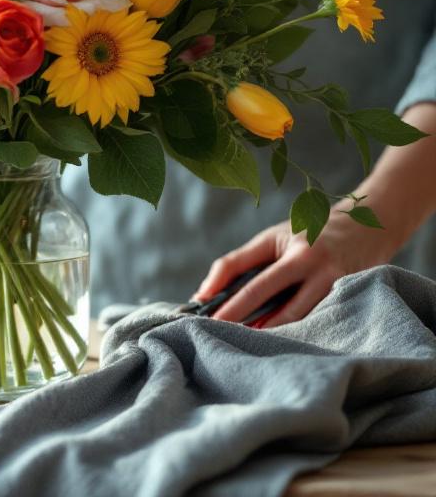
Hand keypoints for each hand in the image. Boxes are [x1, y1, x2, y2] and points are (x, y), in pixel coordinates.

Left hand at [193, 211, 396, 326]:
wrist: (368, 228)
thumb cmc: (306, 234)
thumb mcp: (269, 240)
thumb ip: (236, 265)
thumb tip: (203, 294)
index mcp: (298, 255)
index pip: (257, 286)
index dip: (232, 306)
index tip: (209, 322)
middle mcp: (322, 272)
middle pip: (282, 311)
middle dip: (252, 326)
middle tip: (224, 339)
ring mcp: (340, 290)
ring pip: (302, 322)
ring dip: (273, 335)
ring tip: (246, 345)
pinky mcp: (351, 302)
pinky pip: (317, 323)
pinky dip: (294, 332)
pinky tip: (275, 342)